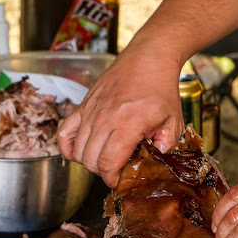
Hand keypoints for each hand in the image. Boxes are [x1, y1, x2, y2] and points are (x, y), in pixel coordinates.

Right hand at [57, 36, 183, 187]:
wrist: (148, 58)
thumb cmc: (160, 88)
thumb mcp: (174, 120)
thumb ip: (167, 145)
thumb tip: (156, 160)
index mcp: (128, 124)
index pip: (108, 163)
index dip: (112, 179)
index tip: (120, 179)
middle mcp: (105, 119)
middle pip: (91, 161)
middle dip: (102, 171)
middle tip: (116, 167)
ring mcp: (91, 112)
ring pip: (78, 151)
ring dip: (89, 161)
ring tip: (105, 157)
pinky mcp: (83, 106)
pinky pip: (64, 133)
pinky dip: (67, 147)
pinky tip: (79, 151)